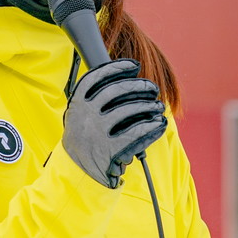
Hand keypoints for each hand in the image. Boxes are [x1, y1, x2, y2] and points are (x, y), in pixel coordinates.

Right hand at [63, 59, 166, 187]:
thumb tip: (129, 78)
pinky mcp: (110, 149)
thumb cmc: (86, 138)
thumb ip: (97, 98)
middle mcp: (85, 115)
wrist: (77, 171)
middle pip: (117, 90)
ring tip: (158, 106)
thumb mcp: (81, 115)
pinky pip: (136, 133)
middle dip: (139, 86)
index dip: (117, 67)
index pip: (97, 77)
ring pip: (129, 110)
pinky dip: (151, 127)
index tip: (135, 66)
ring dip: (149, 106)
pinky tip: (159, 124)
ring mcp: (96, 132)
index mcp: (77, 103)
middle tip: (152, 88)